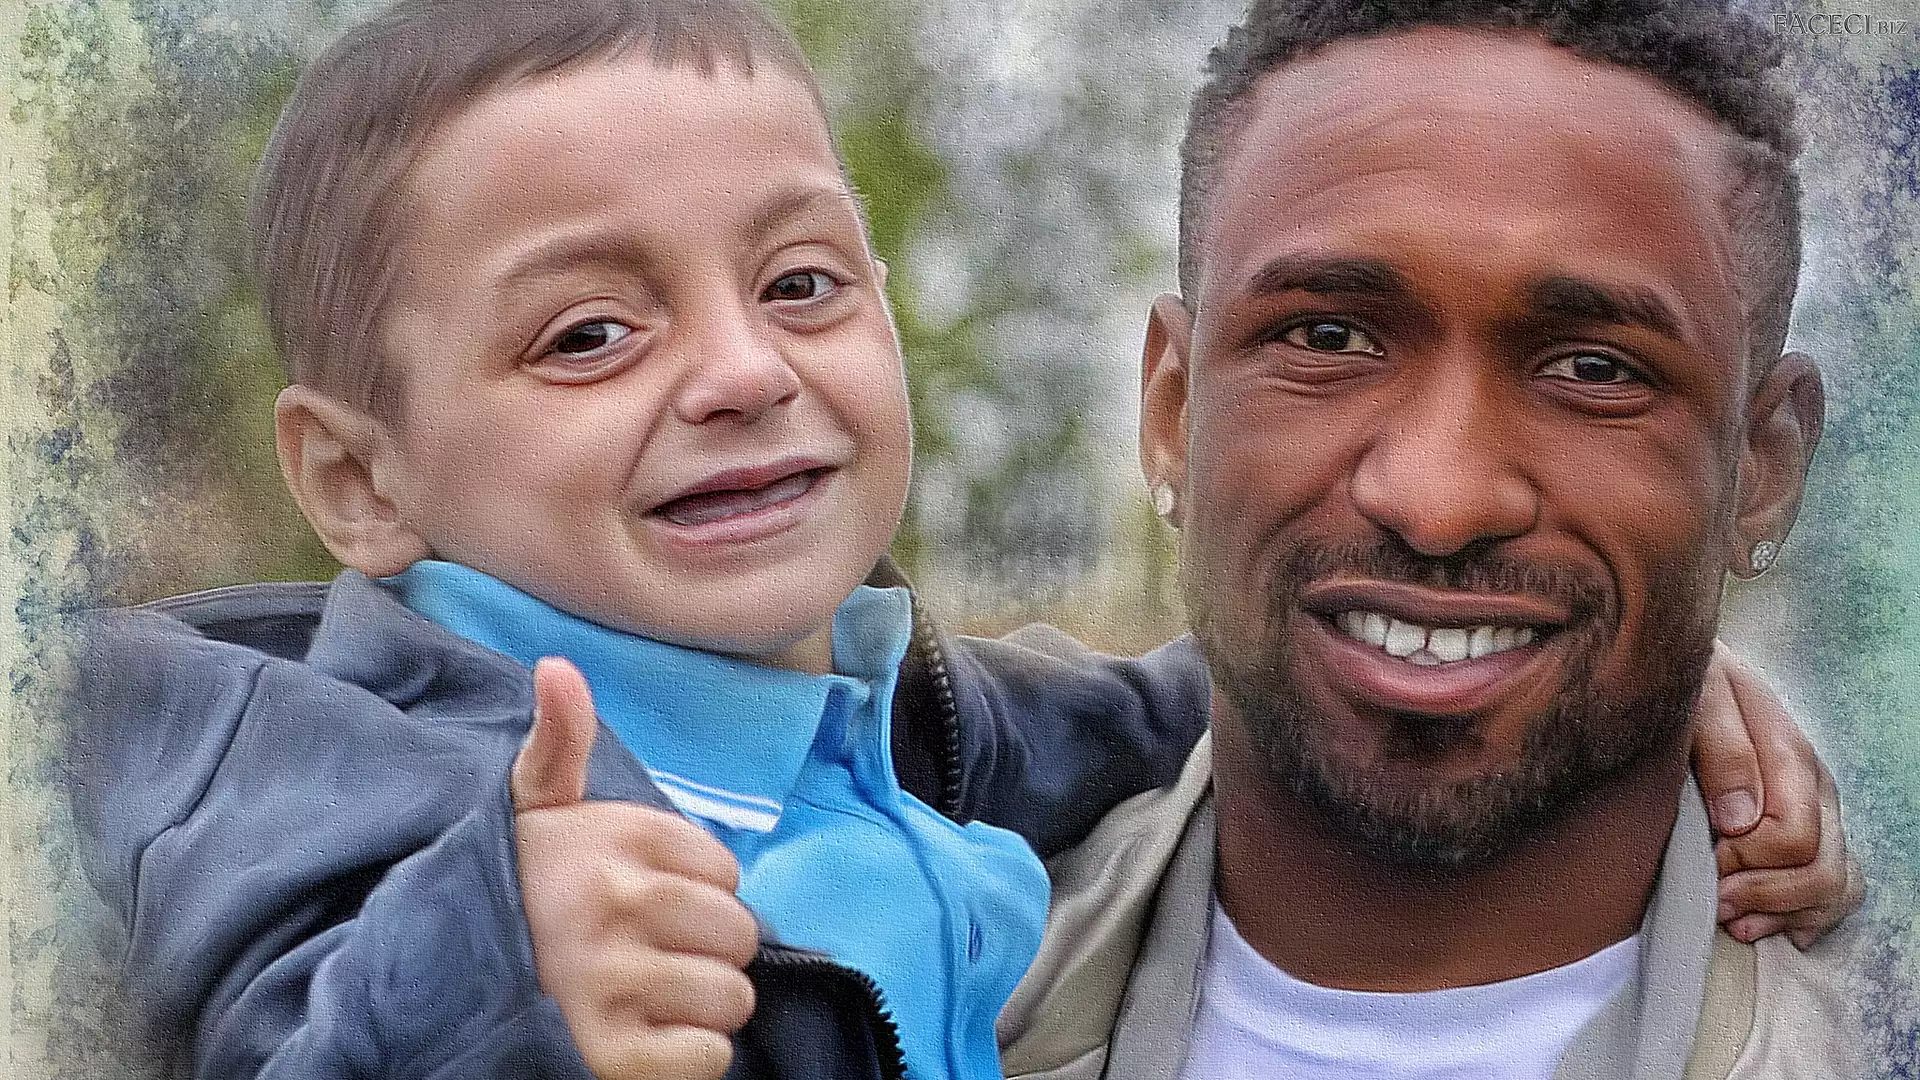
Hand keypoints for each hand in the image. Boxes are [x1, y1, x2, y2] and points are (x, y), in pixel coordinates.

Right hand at [513, 657, 758, 1079]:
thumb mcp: (527, 809)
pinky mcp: (612, 1056)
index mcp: (615, 838)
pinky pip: (707, 1058)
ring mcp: (615, 981)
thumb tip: (558, 665)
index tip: (643, 905)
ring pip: (730, 999)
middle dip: (704, 953)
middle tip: (649, 960)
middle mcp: (618, 903)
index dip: (694, 895)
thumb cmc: (505, 891)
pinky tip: (639, 1042)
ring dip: (696, 1010)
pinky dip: (683, 1060)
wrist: (428, 989)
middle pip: (739, 936)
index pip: (725, 873)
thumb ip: (559, 741)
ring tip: (642, 1000)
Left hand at [1692, 641, 1862, 948]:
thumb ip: (1720, 748)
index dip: (1747, 860)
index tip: (1705, 854)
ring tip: (1727, 914)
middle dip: (1762, 894)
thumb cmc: (1685, 684)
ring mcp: (1819, 815)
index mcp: (1791, 756)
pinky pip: (1835, 893)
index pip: (1793, 838)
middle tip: (1711, 895)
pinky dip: (1799, 918)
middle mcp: (1816, 791)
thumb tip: (1739, 821)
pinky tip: (1754, 922)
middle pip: (1821, 872)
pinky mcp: (1809, 835)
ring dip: (1779, 913)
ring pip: (1834, 889)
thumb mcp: (1697, 695)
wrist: (1688, 672)